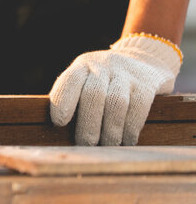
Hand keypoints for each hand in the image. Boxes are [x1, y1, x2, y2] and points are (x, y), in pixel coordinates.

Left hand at [49, 34, 181, 145]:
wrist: (144, 60)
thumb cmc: (105, 82)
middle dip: (88, 124)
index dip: (62, 101)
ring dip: (110, 130)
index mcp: (83, 66)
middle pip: (94, 95)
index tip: (59, 123)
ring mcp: (127, 73)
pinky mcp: (148, 82)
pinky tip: (127, 141)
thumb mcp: (87, 80)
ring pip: (116, 103)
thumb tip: (61, 131)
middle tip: (85, 145)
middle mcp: (104, 65)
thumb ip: (74, 98)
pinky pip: (139, 107)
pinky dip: (131, 128)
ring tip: (106, 146)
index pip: (70, 80)